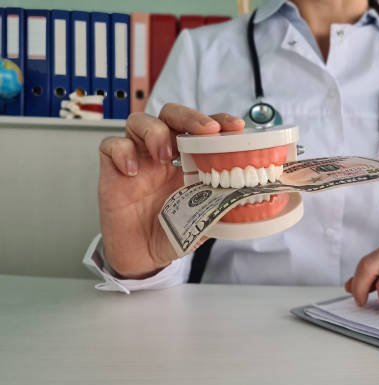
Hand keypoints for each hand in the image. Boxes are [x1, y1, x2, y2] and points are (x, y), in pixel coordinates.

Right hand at [98, 103, 244, 278]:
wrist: (144, 256)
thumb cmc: (174, 232)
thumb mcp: (206, 218)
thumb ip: (224, 205)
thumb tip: (248, 198)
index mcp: (189, 159)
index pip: (203, 128)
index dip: (219, 121)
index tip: (235, 127)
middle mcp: (164, 152)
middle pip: (172, 114)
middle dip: (190, 117)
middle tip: (205, 131)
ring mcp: (138, 158)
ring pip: (139, 121)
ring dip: (155, 131)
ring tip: (164, 155)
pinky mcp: (113, 170)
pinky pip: (111, 146)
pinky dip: (122, 152)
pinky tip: (133, 172)